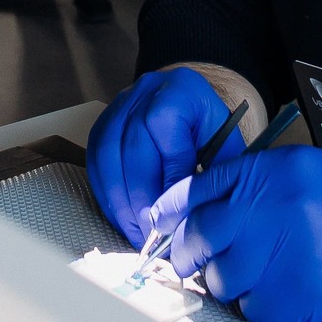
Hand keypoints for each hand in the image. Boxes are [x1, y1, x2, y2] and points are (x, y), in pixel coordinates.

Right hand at [86, 67, 246, 245]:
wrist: (191, 108)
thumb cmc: (211, 133)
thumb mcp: (226, 146)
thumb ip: (215, 173)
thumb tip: (201, 214)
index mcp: (181, 89)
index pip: (164, 130)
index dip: (169, 177)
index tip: (176, 215)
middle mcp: (145, 91)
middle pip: (133, 147)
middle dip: (142, 197)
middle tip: (153, 232)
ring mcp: (118, 107)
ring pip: (108, 157)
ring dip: (121, 201)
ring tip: (137, 232)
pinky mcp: (101, 126)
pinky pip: (95, 164)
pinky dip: (108, 196)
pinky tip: (124, 218)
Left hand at [167, 146, 321, 321]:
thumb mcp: (314, 173)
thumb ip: (260, 183)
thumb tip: (205, 205)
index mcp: (275, 171)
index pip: (199, 189)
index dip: (172, 209)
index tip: (160, 223)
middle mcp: (271, 208)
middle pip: (198, 235)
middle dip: (189, 252)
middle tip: (193, 259)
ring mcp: (279, 256)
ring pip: (219, 277)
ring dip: (229, 281)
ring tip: (259, 276)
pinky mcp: (291, 298)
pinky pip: (249, 307)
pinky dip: (258, 305)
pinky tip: (285, 292)